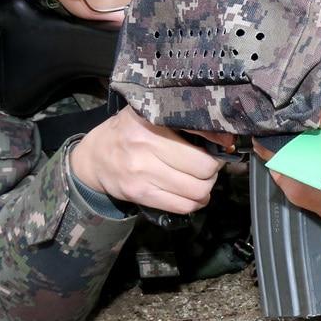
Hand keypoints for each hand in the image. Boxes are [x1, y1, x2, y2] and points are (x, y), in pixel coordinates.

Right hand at [70, 107, 221, 213]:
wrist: (94, 157)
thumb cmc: (129, 132)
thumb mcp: (152, 114)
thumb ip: (184, 121)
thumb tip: (226, 137)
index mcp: (152, 119)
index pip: (202, 132)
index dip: (220, 142)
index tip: (223, 144)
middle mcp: (146, 145)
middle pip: (205, 167)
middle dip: (214, 168)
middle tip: (208, 163)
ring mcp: (142, 172)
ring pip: (196, 190)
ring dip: (205, 188)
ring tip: (199, 179)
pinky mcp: (140, 193)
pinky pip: (181, 206)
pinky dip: (194, 203)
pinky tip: (190, 194)